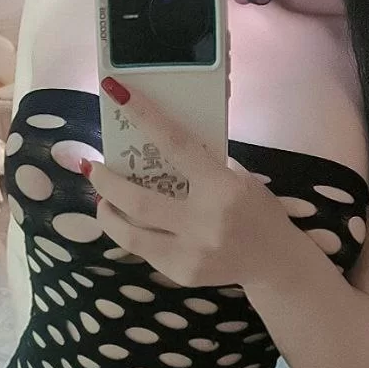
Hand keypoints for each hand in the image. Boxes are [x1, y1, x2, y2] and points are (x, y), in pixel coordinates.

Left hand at [85, 79, 290, 288]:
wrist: (275, 262)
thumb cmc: (257, 211)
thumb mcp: (240, 180)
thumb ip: (204, 165)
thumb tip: (159, 144)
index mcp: (221, 189)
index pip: (176, 145)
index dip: (145, 117)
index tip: (117, 93)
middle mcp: (203, 222)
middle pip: (137, 201)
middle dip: (106, 183)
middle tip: (93, 168)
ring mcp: (191, 253)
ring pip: (130, 235)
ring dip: (107, 213)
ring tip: (102, 200)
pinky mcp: (182, 274)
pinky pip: (144, 251)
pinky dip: (130, 233)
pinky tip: (127, 223)